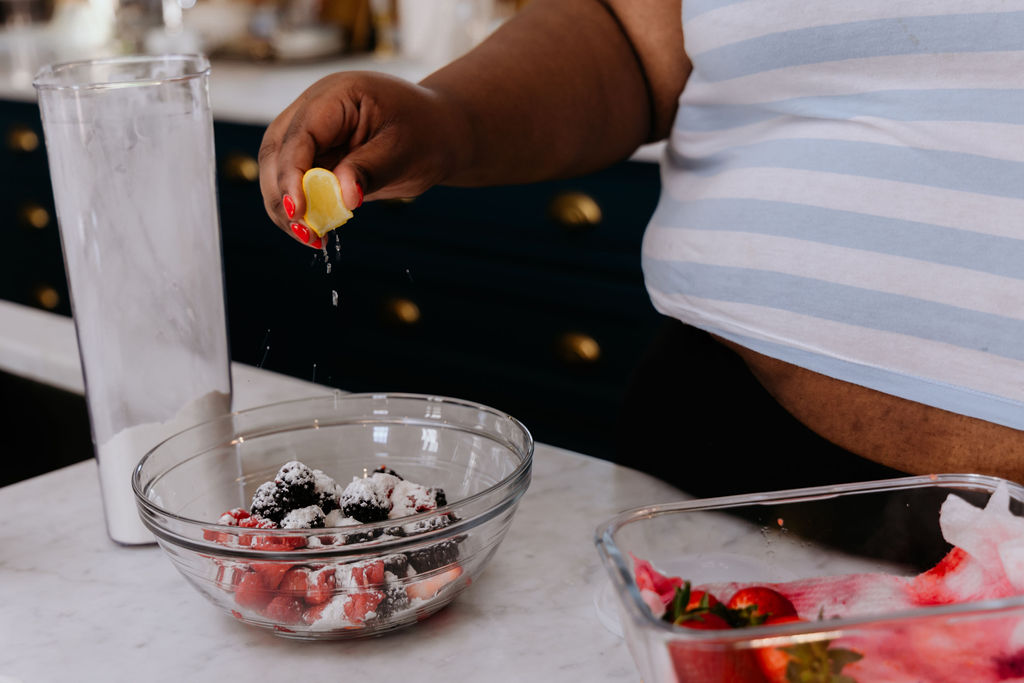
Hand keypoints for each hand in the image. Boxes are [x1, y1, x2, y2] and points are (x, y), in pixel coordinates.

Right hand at [258, 71, 467, 245]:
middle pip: (276, 151)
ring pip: (277, 169)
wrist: (439, 132)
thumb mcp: (403, 151)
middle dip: (282, 194)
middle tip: (303, 231)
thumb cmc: (427, 134)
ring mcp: (312, 133)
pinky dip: (301, 209)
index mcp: (337, 95)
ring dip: (286, 207)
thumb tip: (342, 199)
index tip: (300, 210)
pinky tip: (317, 232)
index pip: (300, 134)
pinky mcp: (315, 156)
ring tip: (312, 239)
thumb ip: (369, 171)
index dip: (292, 173)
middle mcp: (314, 109)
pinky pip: (296, 183)